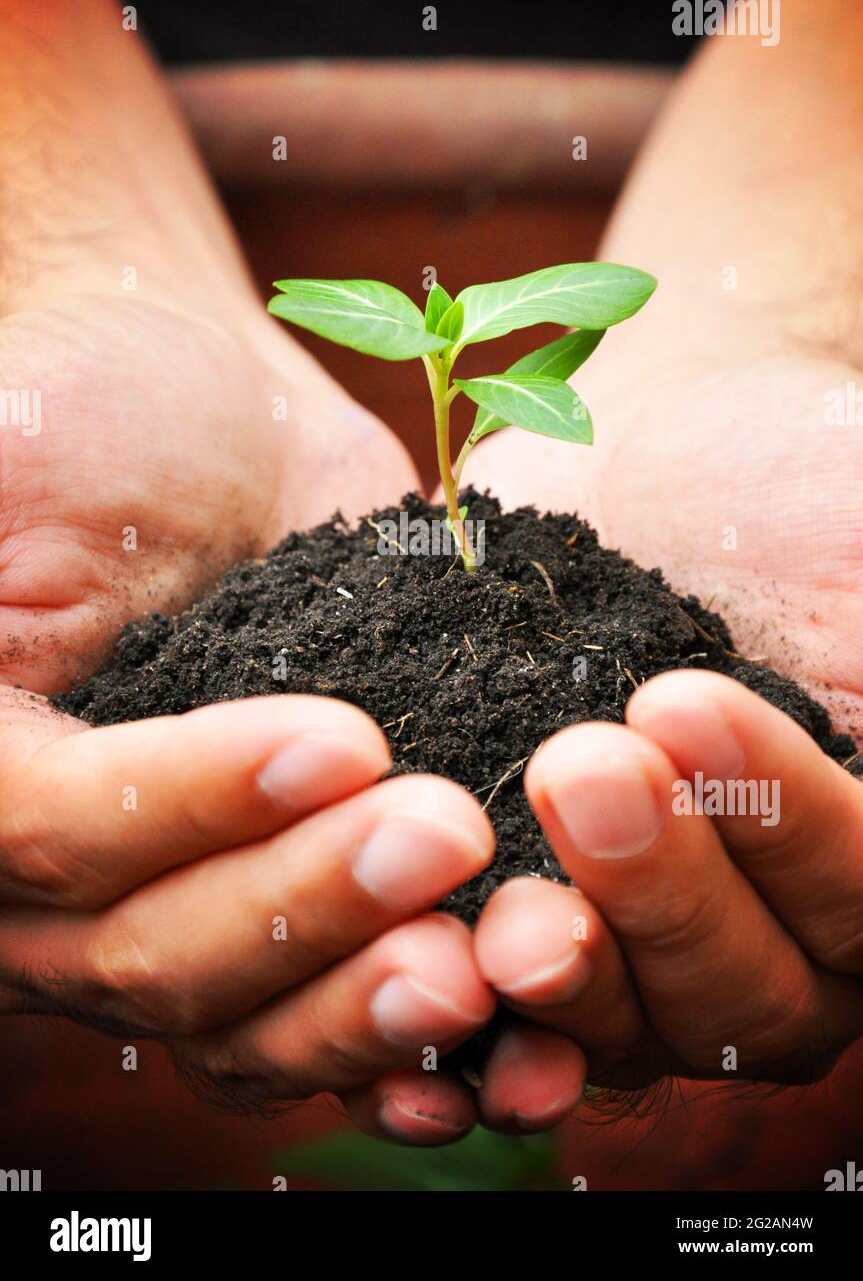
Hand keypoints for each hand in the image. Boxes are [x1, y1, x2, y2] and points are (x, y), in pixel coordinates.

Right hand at [0, 289, 501, 1133]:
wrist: (209, 424)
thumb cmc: (89, 413)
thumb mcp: (8, 468)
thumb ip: (3, 594)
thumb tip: (8, 708)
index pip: (47, 832)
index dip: (185, 806)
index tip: (344, 739)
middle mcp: (54, 875)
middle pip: (144, 954)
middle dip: (300, 909)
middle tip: (443, 834)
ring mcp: (179, 896)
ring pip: (237, 1020)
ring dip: (360, 1009)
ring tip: (482, 968)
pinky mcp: (294, 897)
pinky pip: (320, 1013)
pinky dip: (403, 1048)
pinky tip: (496, 1048)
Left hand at [430, 326, 862, 1129]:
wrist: (641, 456)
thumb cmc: (786, 475)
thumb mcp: (862, 522)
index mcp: (856, 852)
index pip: (857, 891)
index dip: (788, 823)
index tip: (683, 703)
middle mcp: (772, 923)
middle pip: (749, 992)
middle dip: (665, 891)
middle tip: (580, 769)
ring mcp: (643, 937)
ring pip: (631, 1022)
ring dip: (571, 973)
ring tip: (500, 908)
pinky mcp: (525, 916)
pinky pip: (504, 1021)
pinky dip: (463, 1031)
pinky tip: (410, 1002)